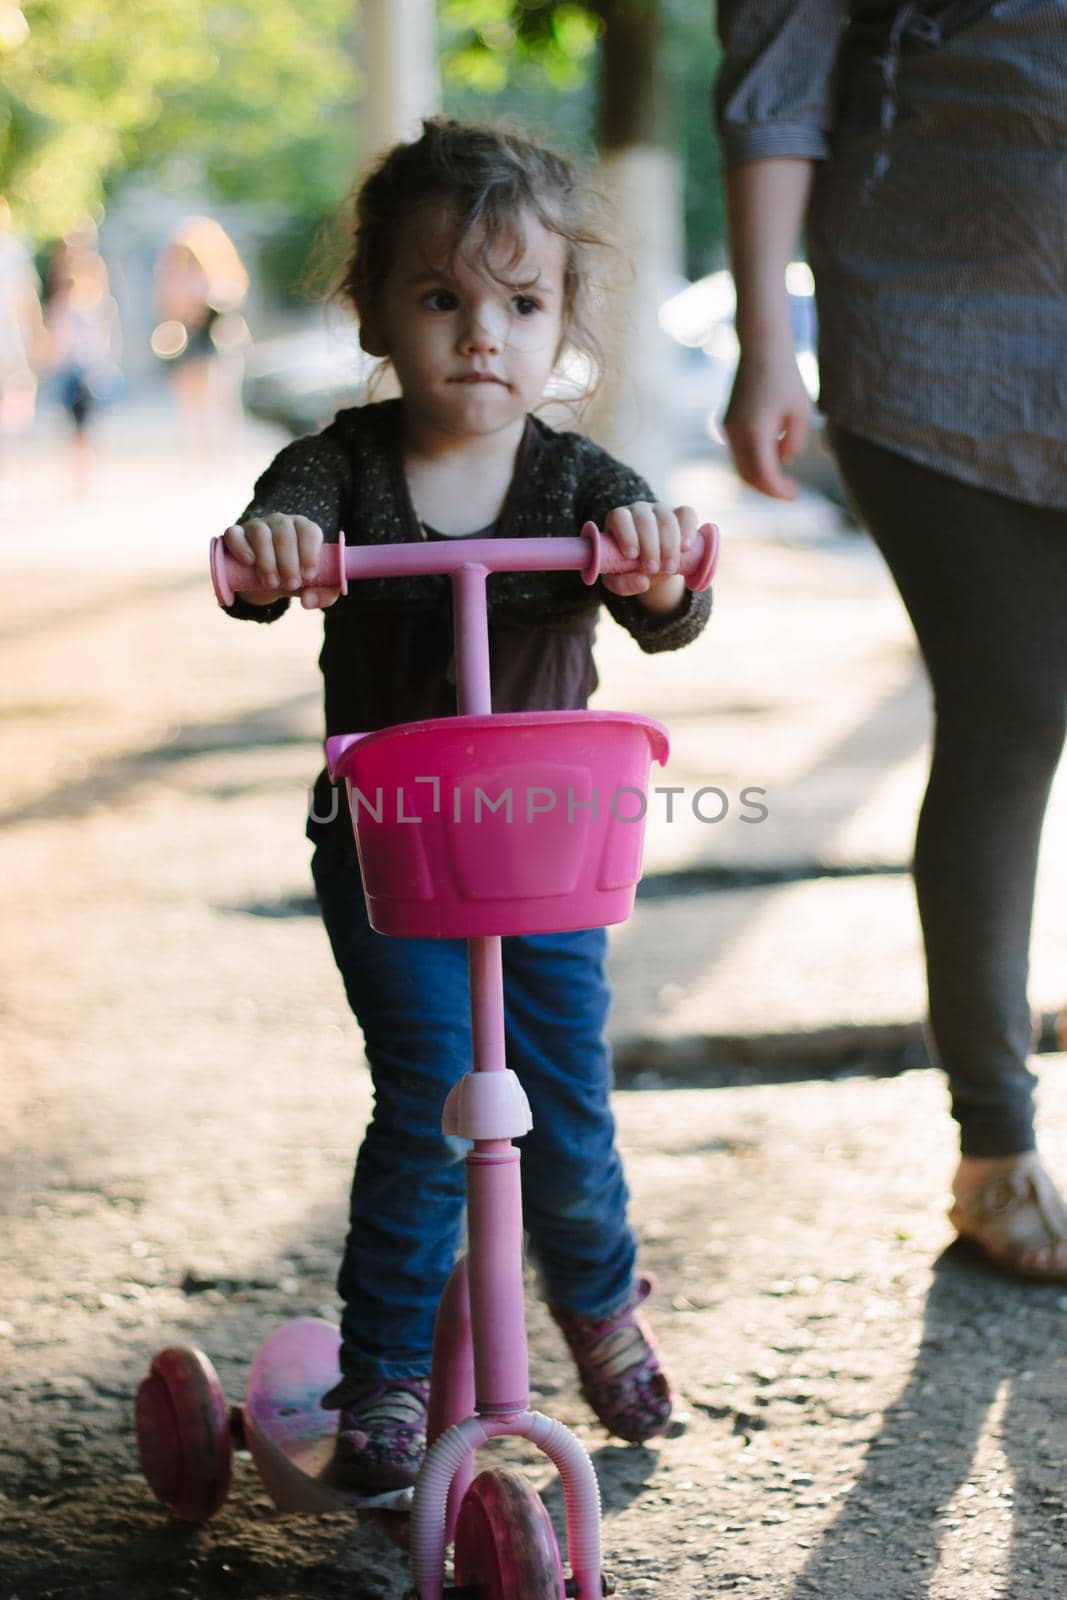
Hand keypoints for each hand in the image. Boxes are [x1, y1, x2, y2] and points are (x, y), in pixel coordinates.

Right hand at [222, 514, 340, 609]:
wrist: (266, 580)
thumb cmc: (294, 578)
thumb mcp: (312, 587)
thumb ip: (323, 595)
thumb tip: (307, 601)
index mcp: (303, 529)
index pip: (309, 531)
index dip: (310, 554)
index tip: (308, 576)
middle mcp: (280, 522)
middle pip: (285, 534)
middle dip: (289, 563)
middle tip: (290, 584)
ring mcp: (257, 526)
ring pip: (261, 534)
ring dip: (267, 562)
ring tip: (271, 583)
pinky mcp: (236, 534)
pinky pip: (234, 533)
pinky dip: (241, 547)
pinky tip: (249, 562)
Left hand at [601, 502, 697, 608]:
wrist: (654, 565)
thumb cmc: (630, 569)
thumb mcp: (620, 581)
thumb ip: (624, 585)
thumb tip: (642, 582)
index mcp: (618, 520)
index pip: (620, 518)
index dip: (626, 535)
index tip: (632, 556)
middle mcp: (638, 511)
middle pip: (645, 521)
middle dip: (650, 547)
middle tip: (653, 570)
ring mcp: (661, 510)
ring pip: (666, 519)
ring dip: (669, 546)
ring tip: (669, 568)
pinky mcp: (681, 513)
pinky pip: (687, 513)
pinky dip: (688, 529)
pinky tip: (685, 548)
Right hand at [721, 341, 811, 500]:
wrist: (761, 347)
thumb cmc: (786, 378)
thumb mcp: (801, 413)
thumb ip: (794, 444)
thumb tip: (782, 460)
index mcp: (754, 432)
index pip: (765, 475)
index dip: (780, 491)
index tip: (795, 495)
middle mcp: (735, 433)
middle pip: (749, 476)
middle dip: (769, 488)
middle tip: (791, 491)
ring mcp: (727, 428)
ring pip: (741, 465)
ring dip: (761, 475)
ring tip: (784, 476)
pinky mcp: (726, 422)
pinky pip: (739, 451)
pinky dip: (755, 460)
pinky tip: (774, 455)